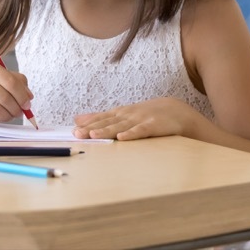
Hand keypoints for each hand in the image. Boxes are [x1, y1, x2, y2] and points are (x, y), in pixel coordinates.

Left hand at [72, 97, 197, 140]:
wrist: (176, 111)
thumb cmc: (145, 115)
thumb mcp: (122, 114)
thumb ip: (100, 117)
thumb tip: (77, 119)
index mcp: (119, 114)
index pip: (100, 119)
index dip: (87, 124)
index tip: (73, 130)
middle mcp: (127, 115)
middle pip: (108, 123)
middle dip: (92, 128)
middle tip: (77, 134)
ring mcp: (140, 120)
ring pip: (121, 127)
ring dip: (107, 130)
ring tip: (93, 134)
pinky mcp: (153, 126)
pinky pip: (141, 131)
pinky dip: (132, 134)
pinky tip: (122, 138)